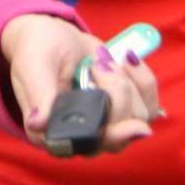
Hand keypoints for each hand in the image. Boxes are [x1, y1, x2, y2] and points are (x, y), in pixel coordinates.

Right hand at [0, 13, 159, 155]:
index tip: (134, 124)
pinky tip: (126, 60)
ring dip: (126, 81)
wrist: (55, 38)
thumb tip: (37, 124)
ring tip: (102, 59)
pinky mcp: (126, 112)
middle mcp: (82, 138)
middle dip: (117, 92)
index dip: (112, 135)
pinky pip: (150, 106)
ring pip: (138, 119)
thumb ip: (39, 93)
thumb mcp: (34, 65)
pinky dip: (143, 79)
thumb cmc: (38, 51)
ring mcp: (107, 127)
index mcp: (53, 134)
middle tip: (97, 64)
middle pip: (118, 134)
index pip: (88, 146)